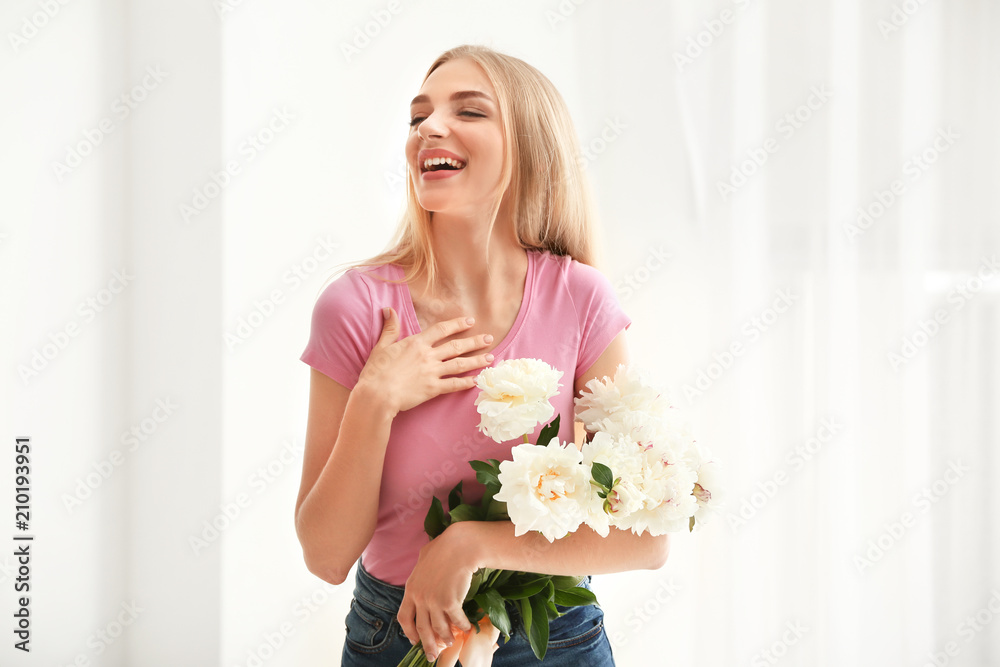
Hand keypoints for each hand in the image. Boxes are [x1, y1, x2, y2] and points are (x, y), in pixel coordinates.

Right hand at [356, 308, 493, 415]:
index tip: (470, 321)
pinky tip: (476, 380)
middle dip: (474, 341)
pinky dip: (466, 383)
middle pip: (456, 346)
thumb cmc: (376, 371)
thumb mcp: (381, 346)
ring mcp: (432, 373)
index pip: (441, 330)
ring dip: (477, 360)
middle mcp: (428, 356)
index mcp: (416, 343)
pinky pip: (453, 385)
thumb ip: (390, 328)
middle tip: (489, 338)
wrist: (377, 395)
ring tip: (490, 357)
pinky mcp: (433, 389)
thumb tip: (388, 309)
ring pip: (460, 364)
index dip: (457, 324)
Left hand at [397, 523, 477, 661]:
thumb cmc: (444, 548)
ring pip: (439, 628)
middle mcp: (419, 597)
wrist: (460, 545)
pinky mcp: (449, 602)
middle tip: (431, 656)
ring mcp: (433, 601)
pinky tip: (467, 627)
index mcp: (411, 588)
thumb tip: (421, 579)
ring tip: (451, 642)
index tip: (414, 640)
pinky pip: (456, 621)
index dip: (408, 632)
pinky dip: (462, 626)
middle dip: (427, 645)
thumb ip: (420, 574)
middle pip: (421, 629)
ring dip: (446, 638)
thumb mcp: (424, 560)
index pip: (403, 617)